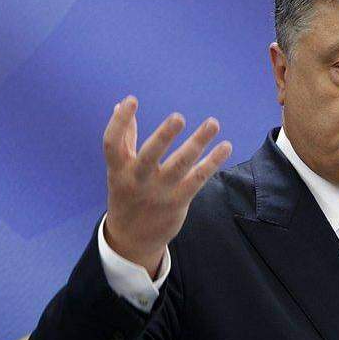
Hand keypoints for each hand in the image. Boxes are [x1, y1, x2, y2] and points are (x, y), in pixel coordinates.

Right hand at [102, 95, 231, 277]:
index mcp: (118, 169)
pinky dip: (213, 161)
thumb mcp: (119, 170)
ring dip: (198, 143)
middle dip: (164, 136)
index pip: (112, 143)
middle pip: (149, 155)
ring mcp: (159, 192)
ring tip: (213, 123)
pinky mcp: (178, 201)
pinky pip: (198, 178)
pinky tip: (225, 146)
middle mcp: (137, 180)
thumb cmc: (127, 195)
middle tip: (179, 117)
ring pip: (180, 165)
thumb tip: (119, 105)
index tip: (131, 100)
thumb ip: (123, 139)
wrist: (132, 239)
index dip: (120, 122)